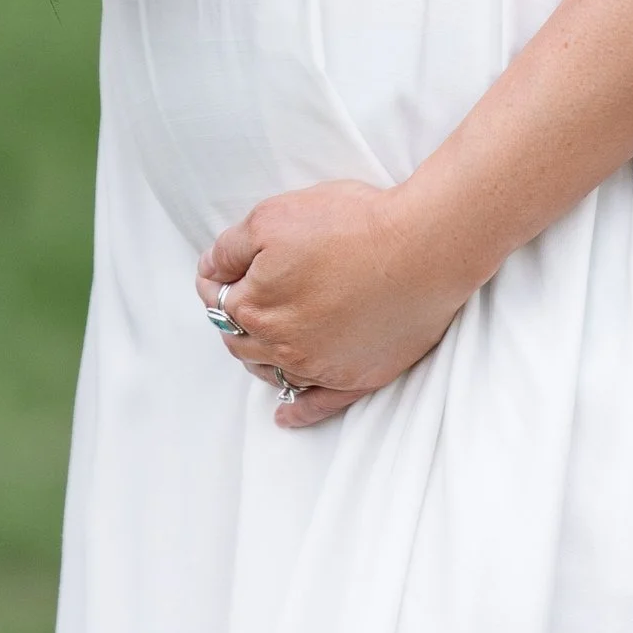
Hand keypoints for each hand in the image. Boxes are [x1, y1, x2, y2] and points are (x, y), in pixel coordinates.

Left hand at [198, 180, 468, 428]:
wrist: (422, 247)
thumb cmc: (352, 224)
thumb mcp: (274, 216)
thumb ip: (231, 247)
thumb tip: (210, 269)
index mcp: (256, 305)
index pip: (217, 300)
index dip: (217, 281)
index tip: (225, 270)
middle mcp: (281, 344)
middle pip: (240, 340)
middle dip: (236, 319)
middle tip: (247, 297)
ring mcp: (319, 367)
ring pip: (271, 372)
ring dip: (259, 358)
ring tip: (262, 342)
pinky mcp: (355, 378)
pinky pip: (316, 406)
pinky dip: (297, 412)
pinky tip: (284, 416)